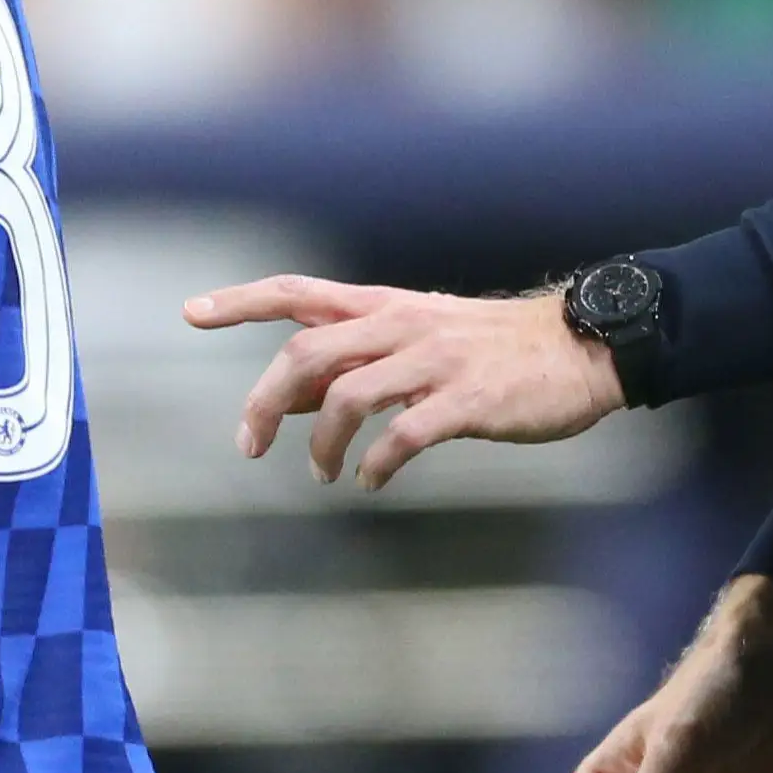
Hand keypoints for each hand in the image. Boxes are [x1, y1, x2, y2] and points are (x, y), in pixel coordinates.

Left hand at [182, 275, 623, 488]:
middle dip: (263, 401)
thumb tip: (285, 401)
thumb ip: (353, 365)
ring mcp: (435, 362)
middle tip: (249, 446)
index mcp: (386, 307)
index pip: (298, 292)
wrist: (582, 348)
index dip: (241, 301)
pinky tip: (372, 480)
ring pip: (347, 394)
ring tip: (325, 474)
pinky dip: (376, 463)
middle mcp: (402, 326)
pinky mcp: (468, 402)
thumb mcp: (416, 343)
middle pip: (307, 351)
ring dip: (321, 444)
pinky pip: (403, 435)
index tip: (190, 312)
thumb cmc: (492, 352)